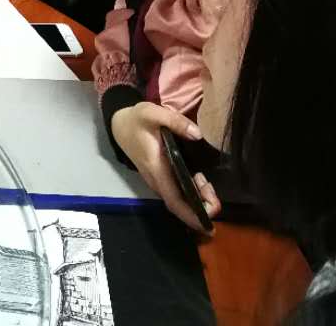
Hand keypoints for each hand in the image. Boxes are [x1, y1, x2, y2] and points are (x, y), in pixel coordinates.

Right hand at [111, 102, 221, 232]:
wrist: (119, 124)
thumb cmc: (136, 120)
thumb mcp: (153, 112)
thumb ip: (176, 121)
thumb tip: (198, 134)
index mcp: (156, 169)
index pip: (174, 200)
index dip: (191, 215)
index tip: (208, 224)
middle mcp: (157, 180)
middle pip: (180, 204)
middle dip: (200, 207)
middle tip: (216, 198)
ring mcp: (158, 179)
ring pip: (179, 199)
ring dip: (197, 199)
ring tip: (210, 187)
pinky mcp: (160, 176)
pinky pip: (177, 191)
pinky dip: (192, 191)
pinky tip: (201, 181)